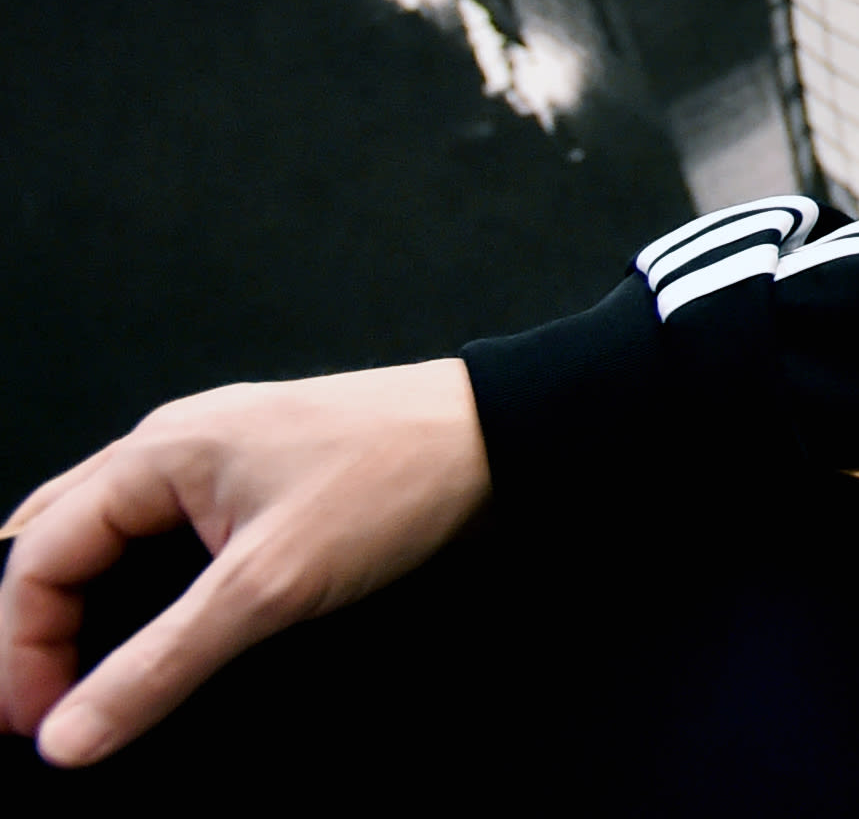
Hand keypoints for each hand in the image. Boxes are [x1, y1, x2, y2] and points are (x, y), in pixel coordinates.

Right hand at [2, 360, 491, 765]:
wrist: (505, 430)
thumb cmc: (397, 480)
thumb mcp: (270, 586)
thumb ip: (162, 663)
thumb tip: (71, 733)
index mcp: (156, 454)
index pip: (38, 560)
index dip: (19, 650)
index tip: (35, 726)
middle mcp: (172, 444)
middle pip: (57, 544)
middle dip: (34, 628)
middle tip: (39, 713)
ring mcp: (215, 454)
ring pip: (104, 535)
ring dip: (79, 605)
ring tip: (72, 682)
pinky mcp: (257, 475)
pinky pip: (160, 529)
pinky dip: (132, 583)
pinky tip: (146, 628)